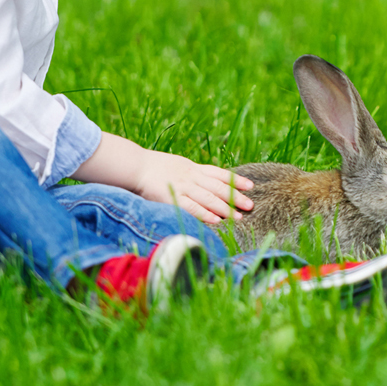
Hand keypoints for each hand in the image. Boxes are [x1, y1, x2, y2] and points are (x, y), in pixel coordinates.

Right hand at [131, 150, 254, 225]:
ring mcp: (183, 187)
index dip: (236, 180)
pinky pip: (191, 207)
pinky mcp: (172, 198)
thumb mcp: (179, 164)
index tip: (250, 186)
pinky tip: (216, 220)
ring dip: (225, 208)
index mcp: (194, 168)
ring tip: (239, 217)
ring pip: (208, 198)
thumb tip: (210, 181)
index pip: (220, 173)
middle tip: (251, 205)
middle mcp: (192, 177)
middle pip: (218, 187)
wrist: (136, 166)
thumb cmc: (156, 167)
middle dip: (236, 197)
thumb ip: (194, 172)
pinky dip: (205, 214)